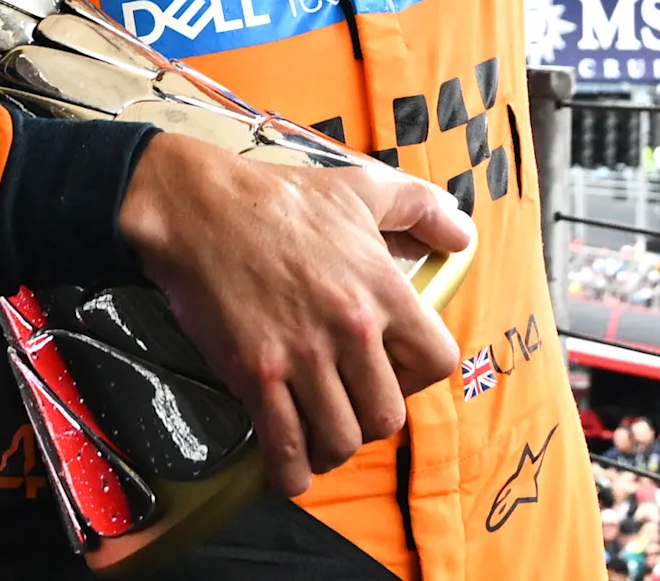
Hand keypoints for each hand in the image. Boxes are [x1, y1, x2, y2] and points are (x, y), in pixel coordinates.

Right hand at [115, 135, 470, 496]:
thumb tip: (463, 236)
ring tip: (317, 433)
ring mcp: (302, 356)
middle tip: (347, 405)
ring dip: (331, 447)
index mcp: (383, 288)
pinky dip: (290, 471)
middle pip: (388, 417)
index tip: (392, 371)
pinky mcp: (255, 375)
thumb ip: (420, 209)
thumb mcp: (361, 188)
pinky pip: (285, 449)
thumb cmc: (278, 198)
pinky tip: (287, 464)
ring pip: (341, 441)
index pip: (438, 362)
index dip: (418, 377)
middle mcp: (351, 328)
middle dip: (370, 421)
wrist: (197, 208)